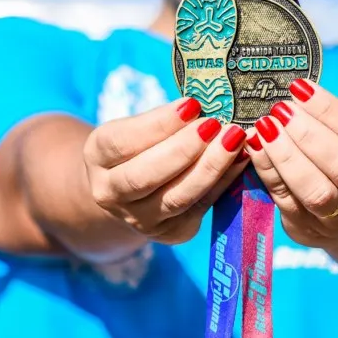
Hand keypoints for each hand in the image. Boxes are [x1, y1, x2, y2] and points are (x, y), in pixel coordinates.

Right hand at [83, 97, 247, 244]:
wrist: (130, 191)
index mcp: (97, 157)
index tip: (192, 104)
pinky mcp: (171, 233)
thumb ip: (162, 120)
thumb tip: (202, 106)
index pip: (123, 142)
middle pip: (146, 176)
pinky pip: (201, 206)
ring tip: (234, 138)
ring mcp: (140, 219)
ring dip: (211, 166)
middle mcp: (110, 193)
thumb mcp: (136, 127)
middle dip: (185, 149)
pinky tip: (240, 159)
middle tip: (216, 124)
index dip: (159, 124)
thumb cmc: (138, 146)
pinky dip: (224, 181)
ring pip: (178, 197)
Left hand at [244, 79, 337, 248]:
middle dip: (309, 135)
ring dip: (288, 157)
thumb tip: (292, 91)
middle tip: (281, 110)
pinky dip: (268, 171)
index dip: (331, 110)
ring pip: (317, 193)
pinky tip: (256, 146)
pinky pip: (286, 201)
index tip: (300, 88)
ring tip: (266, 127)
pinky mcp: (309, 230)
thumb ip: (330, 120)